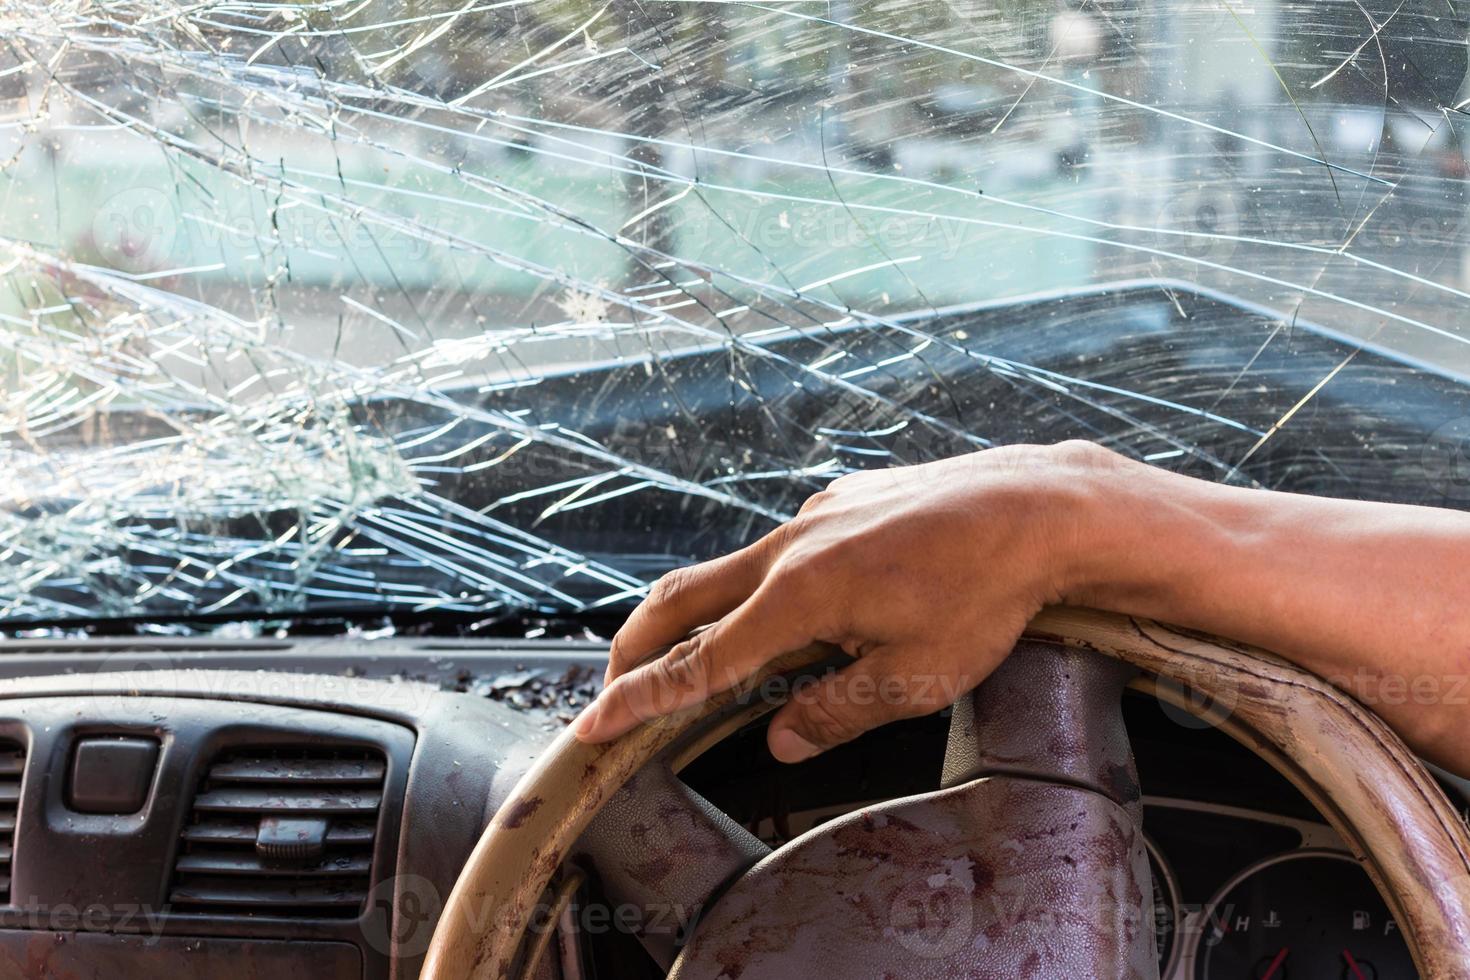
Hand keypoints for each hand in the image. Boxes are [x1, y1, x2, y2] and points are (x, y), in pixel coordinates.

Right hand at [572, 442, 1109, 761]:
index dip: (639, 698)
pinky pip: (780, 549)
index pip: (696, 661)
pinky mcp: (843, 500)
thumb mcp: (914, 679)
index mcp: (796, 597)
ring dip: (695, 616)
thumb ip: (835, 710)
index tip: (595, 724)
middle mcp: (789, 548)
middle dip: (635, 648)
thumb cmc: (984, 595)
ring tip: (693, 657)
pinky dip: (757, 588)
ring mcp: (814, 517)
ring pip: (728, 570)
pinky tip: (794, 611)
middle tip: (614, 689)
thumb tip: (781, 740)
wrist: (1037, 506)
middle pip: (681, 600)